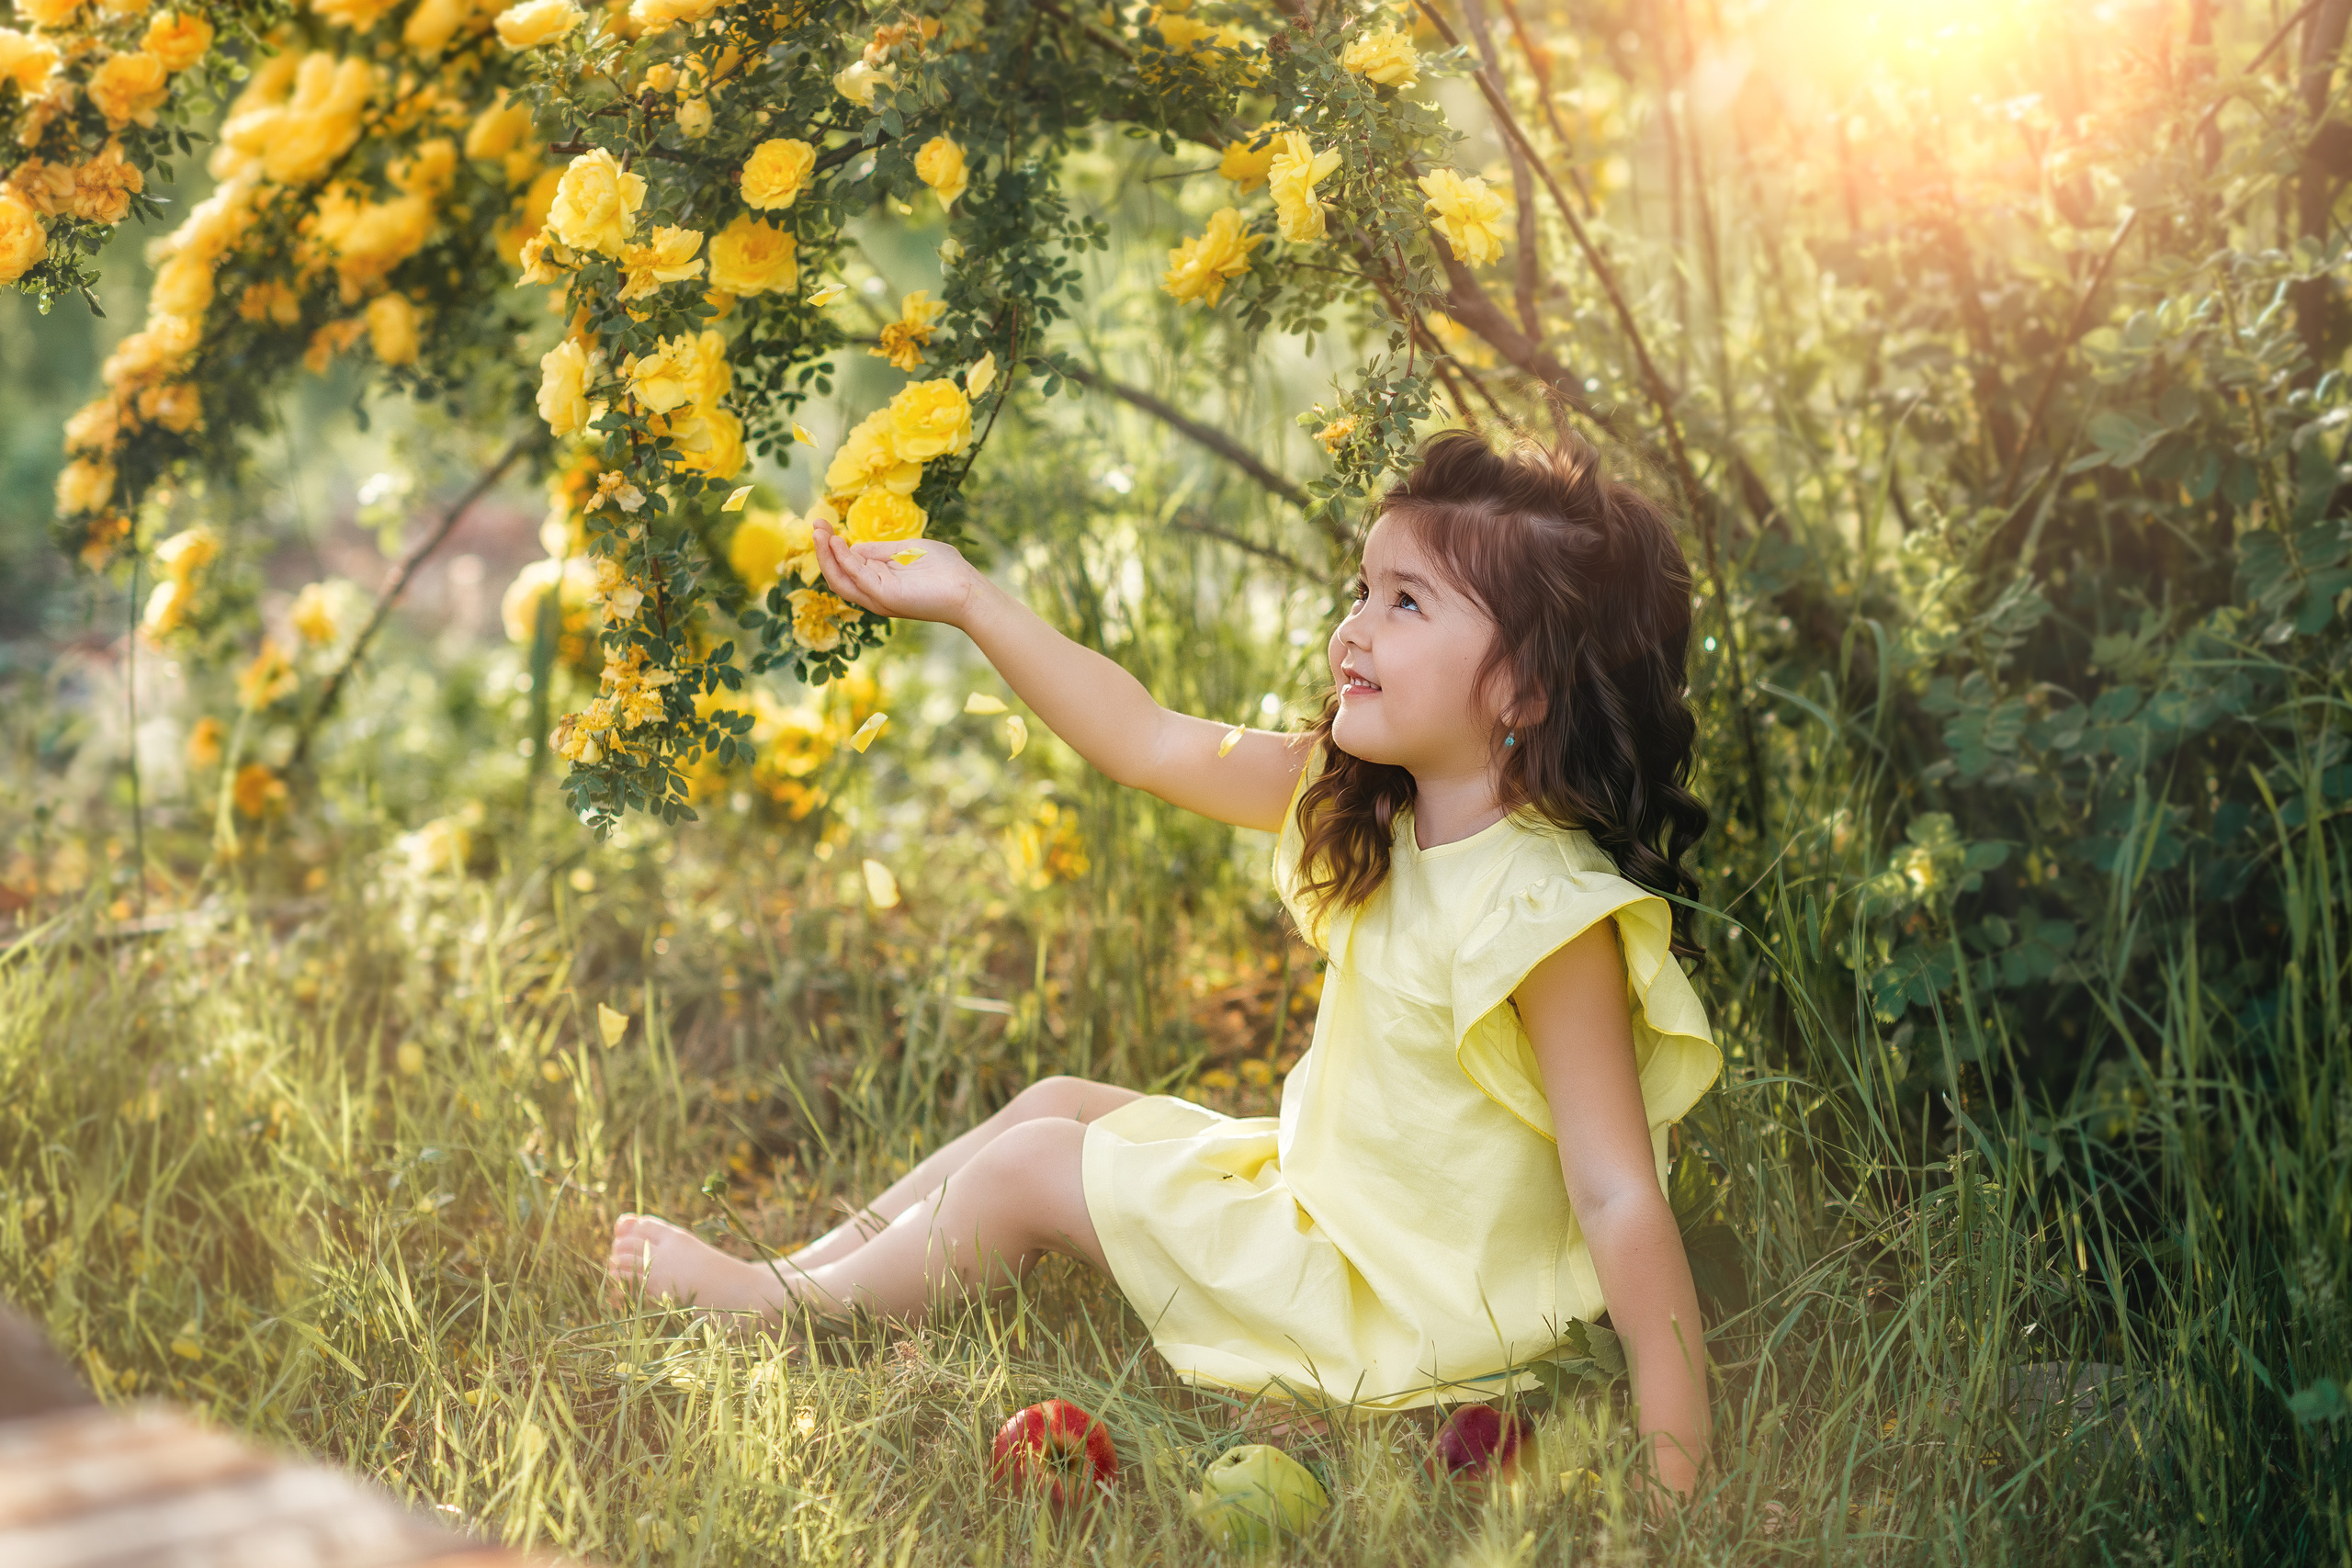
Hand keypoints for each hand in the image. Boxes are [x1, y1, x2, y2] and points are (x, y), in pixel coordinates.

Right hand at [813, 517, 988, 628]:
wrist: (968, 589)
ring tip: (819, 532)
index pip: (846, 564)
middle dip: (823, 549)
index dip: (831, 544)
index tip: (821, 523)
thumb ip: (880, 550)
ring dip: (827, 556)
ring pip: (841, 580)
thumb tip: (853, 546)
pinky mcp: (886, 597)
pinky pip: (858, 578)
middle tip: (815, 525)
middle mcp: (874, 592)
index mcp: (878, 580)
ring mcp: (879, 597)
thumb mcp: (906, 551)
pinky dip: (845, 560)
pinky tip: (837, 542)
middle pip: (837, 574)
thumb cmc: (944, 570)